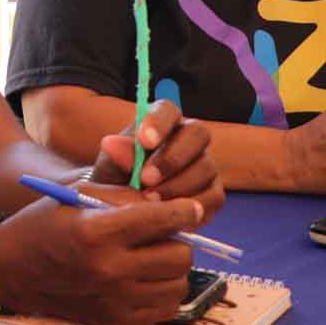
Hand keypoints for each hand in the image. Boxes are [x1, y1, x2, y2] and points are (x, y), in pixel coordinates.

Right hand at [0, 195, 199, 324]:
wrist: (13, 269)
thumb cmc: (46, 223)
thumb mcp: (79, 193)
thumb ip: (127, 196)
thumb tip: (171, 206)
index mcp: (96, 231)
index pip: (162, 220)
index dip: (184, 211)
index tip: (190, 209)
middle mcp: (108, 269)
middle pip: (179, 255)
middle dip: (178, 240)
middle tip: (164, 234)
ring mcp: (113, 299)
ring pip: (177, 283)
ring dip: (173, 267)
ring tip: (153, 255)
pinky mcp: (116, 321)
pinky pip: (165, 308)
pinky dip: (163, 290)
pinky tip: (145, 277)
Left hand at [88, 100, 224, 223]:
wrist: (129, 209)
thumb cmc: (119, 178)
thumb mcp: (111, 167)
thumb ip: (115, 155)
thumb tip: (111, 143)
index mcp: (163, 121)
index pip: (167, 110)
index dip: (159, 122)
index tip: (144, 141)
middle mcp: (190, 138)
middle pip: (197, 133)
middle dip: (172, 158)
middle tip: (146, 178)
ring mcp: (206, 164)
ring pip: (205, 167)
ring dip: (178, 185)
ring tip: (150, 200)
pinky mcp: (214, 192)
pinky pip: (213, 197)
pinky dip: (192, 206)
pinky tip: (170, 215)